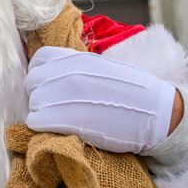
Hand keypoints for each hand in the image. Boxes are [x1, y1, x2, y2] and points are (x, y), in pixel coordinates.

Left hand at [25, 47, 178, 154]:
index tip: (50, 86)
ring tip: (59, 120)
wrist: (155, 113)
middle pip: (32, 84)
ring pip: (32, 103)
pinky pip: (35, 121)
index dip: (42, 75)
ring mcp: (63, 95)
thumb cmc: (134, 92)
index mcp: (75, 58)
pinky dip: (42, 127)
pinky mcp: (63, 119)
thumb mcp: (103, 67)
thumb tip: (58, 73)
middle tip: (56, 107)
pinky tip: (57, 129)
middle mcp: (65, 73)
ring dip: (42, 113)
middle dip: (40, 95)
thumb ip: (78, 67)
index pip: (38, 61)